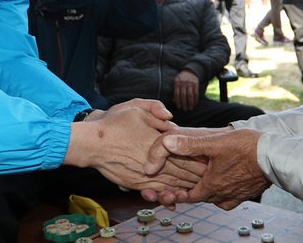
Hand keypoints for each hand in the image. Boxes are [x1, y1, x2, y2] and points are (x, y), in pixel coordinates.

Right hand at [65, 99, 202, 192]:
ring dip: (186, 186)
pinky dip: (169, 194)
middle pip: (181, 170)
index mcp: (157, 141)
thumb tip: (171, 117)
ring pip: (171, 183)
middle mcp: (153, 160)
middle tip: (211, 176)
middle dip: (197, 174)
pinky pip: (157, 191)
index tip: (210, 158)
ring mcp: (145, 174)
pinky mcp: (136, 183)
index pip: (184, 152)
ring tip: (199, 187)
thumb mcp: (135, 106)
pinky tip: (177, 196)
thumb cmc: (113, 123)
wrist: (91, 143)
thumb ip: (155, 109)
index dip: (198, 156)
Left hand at [144, 127, 267, 209]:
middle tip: (188, 182)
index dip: (180, 192)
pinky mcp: (249, 192)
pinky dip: (226, 193)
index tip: (174, 188)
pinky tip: (226, 184)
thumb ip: (190, 144)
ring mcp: (238, 195)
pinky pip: (232, 198)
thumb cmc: (247, 147)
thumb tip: (167, 143)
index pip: (189, 196)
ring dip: (211, 192)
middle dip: (194, 190)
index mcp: (212, 186)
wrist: (276, 156)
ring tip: (207, 181)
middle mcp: (224, 195)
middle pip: (203, 197)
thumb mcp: (215, 142)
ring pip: (218, 199)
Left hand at [173, 70, 199, 111]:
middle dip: (184, 103)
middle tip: (185, 110)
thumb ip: (175, 91)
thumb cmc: (181, 79)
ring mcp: (190, 83)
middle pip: (183, 95)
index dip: (178, 101)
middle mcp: (183, 83)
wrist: (190, 71)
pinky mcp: (196, 83)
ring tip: (190, 108)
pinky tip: (195, 104)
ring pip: (190, 95)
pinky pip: (196, 93)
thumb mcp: (176, 82)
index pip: (177, 94)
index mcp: (177, 82)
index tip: (179, 107)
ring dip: (190, 103)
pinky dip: (195, 99)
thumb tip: (174, 101)